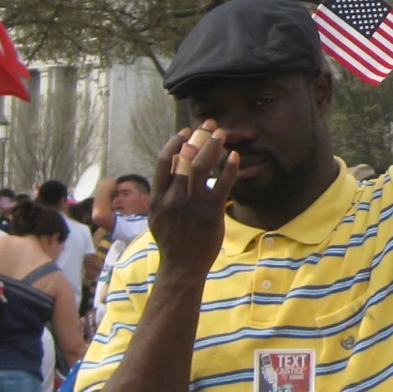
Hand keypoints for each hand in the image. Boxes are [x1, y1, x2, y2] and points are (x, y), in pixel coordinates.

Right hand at [149, 126, 235, 282]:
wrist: (181, 266)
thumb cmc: (171, 240)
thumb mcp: (157, 215)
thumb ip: (162, 192)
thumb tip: (170, 168)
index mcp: (158, 197)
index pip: (164, 160)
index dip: (175, 142)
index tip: (186, 130)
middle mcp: (174, 198)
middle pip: (186, 158)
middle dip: (199, 137)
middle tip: (210, 125)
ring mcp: (193, 205)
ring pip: (203, 166)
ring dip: (214, 146)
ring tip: (222, 135)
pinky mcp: (211, 212)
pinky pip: (223, 184)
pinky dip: (230, 168)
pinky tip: (235, 157)